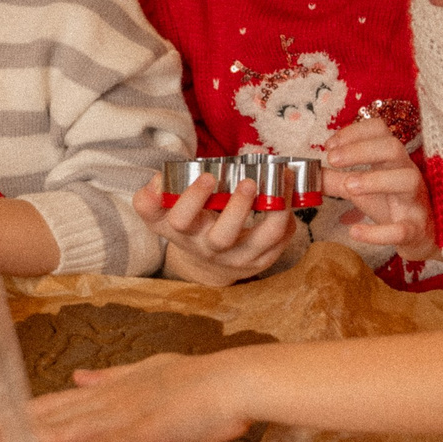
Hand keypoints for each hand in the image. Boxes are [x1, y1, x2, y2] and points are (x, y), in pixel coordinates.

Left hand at [26, 350, 250, 441]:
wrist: (231, 380)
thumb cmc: (198, 379)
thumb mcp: (147, 369)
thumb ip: (111, 377)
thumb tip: (79, 378)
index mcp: (108, 390)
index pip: (54, 404)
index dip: (19, 414)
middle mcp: (106, 401)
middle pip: (48, 417)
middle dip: (8, 428)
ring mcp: (121, 416)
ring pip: (64, 430)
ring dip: (26, 441)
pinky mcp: (141, 432)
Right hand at [134, 177, 294, 286]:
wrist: (208, 264)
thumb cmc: (189, 225)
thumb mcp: (163, 213)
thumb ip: (153, 197)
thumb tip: (157, 182)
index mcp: (182, 232)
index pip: (178, 221)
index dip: (190, 200)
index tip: (205, 177)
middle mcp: (209, 248)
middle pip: (221, 236)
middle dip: (237, 209)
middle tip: (249, 181)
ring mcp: (236, 257)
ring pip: (260, 240)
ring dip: (275, 211)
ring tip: (283, 181)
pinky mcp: (260, 261)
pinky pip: (279, 241)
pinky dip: (288, 218)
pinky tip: (289, 196)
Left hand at [323, 116, 435, 259]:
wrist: (420, 237)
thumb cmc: (390, 205)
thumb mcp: (361, 189)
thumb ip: (335, 180)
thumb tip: (308, 172)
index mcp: (392, 160)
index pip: (380, 130)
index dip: (354, 132)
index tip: (329, 146)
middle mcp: (407, 173)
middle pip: (393, 147)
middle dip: (361, 150)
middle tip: (332, 160)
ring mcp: (415, 201)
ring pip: (407, 179)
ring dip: (375, 180)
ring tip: (349, 187)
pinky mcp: (415, 230)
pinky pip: (402, 229)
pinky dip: (378, 232)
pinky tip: (355, 232)